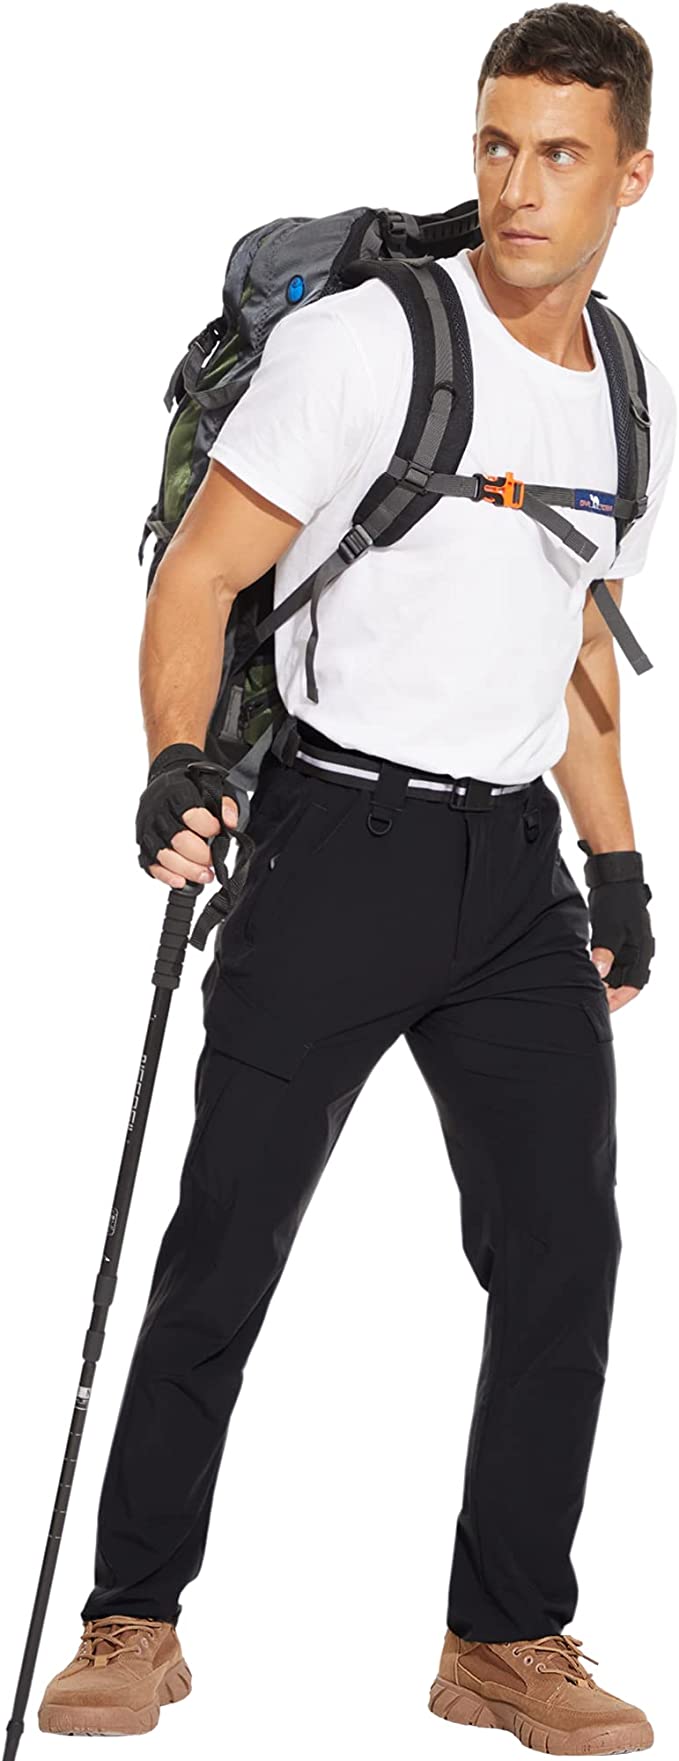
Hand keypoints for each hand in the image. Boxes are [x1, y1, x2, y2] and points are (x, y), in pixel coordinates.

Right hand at [136, 742, 239, 888]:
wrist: (164, 787)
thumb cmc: (191, 790)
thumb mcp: (212, 788)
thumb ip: (225, 805)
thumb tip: (229, 823)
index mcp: (176, 794)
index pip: (192, 815)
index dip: (209, 828)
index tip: (218, 832)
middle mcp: (158, 812)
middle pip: (179, 840)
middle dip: (201, 856)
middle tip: (214, 861)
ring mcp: (148, 830)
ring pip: (164, 856)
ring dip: (187, 870)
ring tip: (206, 876)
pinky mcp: (143, 845)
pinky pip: (151, 865)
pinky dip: (166, 876)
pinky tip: (182, 882)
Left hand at [578, 839, 653, 1010]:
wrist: (615, 877)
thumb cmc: (617, 901)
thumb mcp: (610, 929)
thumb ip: (605, 952)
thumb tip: (599, 974)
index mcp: (640, 952)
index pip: (633, 986)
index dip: (619, 1000)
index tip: (604, 1009)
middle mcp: (636, 951)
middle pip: (624, 981)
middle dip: (609, 993)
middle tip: (589, 1000)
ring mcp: (626, 945)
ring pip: (616, 971)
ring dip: (603, 980)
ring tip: (585, 989)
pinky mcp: (616, 938)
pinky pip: (609, 960)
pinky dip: (599, 967)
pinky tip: (585, 971)